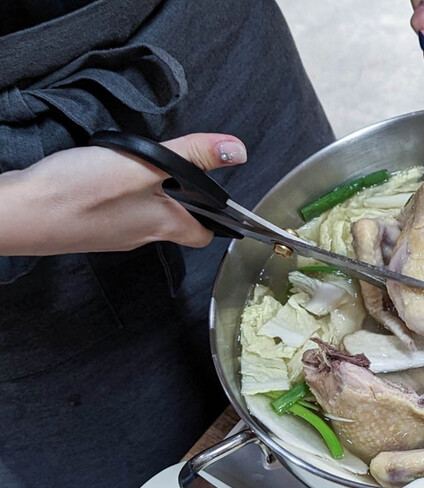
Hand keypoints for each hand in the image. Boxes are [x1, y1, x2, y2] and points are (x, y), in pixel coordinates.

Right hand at [0, 133, 246, 255]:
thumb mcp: (146, 164)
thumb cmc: (82, 192)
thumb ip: (191, 156)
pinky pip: (113, 213)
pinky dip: (116, 196)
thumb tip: (237, 151)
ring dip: (146, 194)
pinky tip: (100, 177)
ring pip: (142, 217)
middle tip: (174, 171)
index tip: (217, 201)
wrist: (21, 214)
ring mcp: (113, 236)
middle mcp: (141, 236)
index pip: (203, 234)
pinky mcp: (88, 229)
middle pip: (174, 223)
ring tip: (135, 168)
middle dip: (179, 198)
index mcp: (165, 225)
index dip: (215, 219)